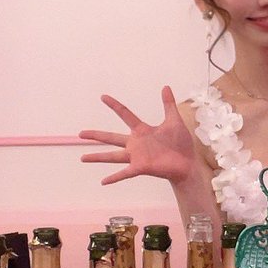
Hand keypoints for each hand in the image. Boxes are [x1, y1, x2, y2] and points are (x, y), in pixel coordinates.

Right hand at [79, 87, 196, 185]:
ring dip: (97, 157)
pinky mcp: (141, 167)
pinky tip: (103, 181)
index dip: (114, 105)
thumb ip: (168, 104)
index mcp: (142, 131)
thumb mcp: (174, 121)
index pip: (125, 114)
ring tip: (82, 158)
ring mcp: (137, 156)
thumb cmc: (180, 144)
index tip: (103, 97)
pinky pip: (124, 173)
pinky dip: (114, 177)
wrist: (187, 163)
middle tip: (80, 133)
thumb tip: (165, 86)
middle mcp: (135, 144)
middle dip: (96, 135)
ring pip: (112, 156)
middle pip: (111, 137)